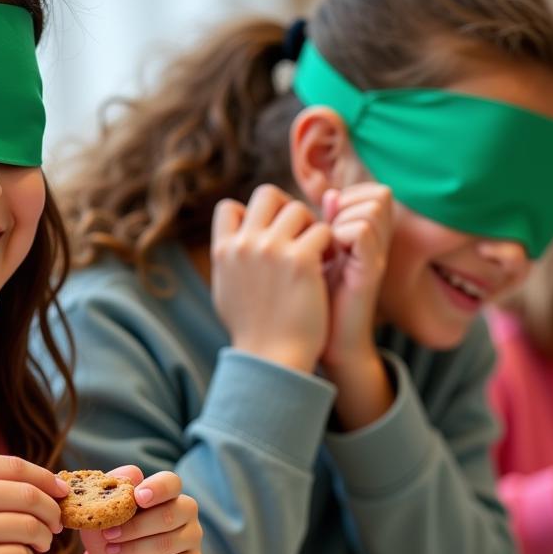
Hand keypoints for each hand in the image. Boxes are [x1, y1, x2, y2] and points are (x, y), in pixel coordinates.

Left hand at [80, 466, 201, 553]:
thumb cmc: (112, 534)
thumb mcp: (102, 514)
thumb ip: (113, 492)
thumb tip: (131, 474)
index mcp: (166, 493)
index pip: (171, 482)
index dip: (157, 488)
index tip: (138, 497)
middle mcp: (185, 511)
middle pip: (169, 515)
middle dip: (135, 527)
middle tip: (109, 534)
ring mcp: (192, 537)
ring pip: (168, 543)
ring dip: (134, 549)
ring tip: (112, 551)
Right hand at [211, 183, 332, 373]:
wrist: (273, 359)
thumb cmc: (253, 332)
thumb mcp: (227, 292)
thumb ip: (230, 262)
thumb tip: (230, 241)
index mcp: (223, 251)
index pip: (230, 207)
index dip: (251, 215)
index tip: (267, 236)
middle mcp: (244, 245)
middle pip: (266, 194)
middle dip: (285, 210)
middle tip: (299, 236)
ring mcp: (272, 250)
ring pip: (298, 209)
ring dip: (311, 227)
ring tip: (316, 253)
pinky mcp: (302, 261)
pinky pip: (323, 230)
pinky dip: (329, 245)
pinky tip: (328, 265)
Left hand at [319, 182, 392, 371]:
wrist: (326, 342)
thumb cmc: (318, 300)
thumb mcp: (319, 253)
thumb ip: (327, 223)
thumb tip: (331, 194)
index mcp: (370, 236)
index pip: (373, 192)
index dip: (348, 198)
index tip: (325, 225)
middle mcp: (380, 244)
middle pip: (379, 194)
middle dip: (346, 207)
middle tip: (326, 237)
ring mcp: (378, 257)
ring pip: (372, 208)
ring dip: (342, 221)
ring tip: (326, 248)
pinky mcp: (370, 272)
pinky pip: (363, 232)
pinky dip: (341, 237)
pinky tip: (328, 259)